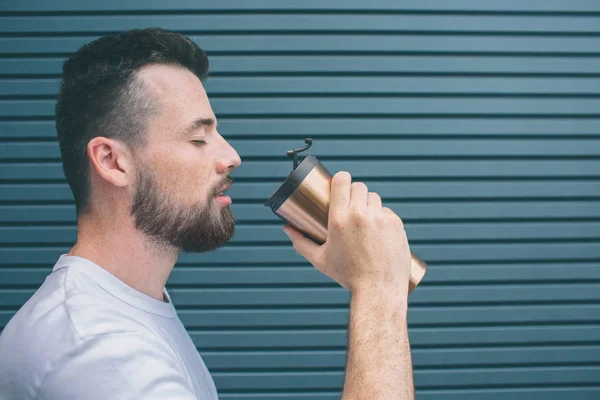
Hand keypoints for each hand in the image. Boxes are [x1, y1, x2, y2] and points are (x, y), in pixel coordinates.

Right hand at [283, 171, 411, 295]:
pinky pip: (387, 211)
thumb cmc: (348, 275)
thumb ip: (301, 242)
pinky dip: (382, 217)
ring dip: (368, 203)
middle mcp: (360, 214)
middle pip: (359, 187)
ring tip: (365, 218)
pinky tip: (378, 230)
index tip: (341, 181)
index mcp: (339, 219)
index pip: (342, 182)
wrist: (379, 289)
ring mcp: (380, 217)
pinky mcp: (395, 223)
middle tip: (351, 203)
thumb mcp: (320, 259)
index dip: (341, 178)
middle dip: (354, 192)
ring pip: (374, 197)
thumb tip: (287, 229)